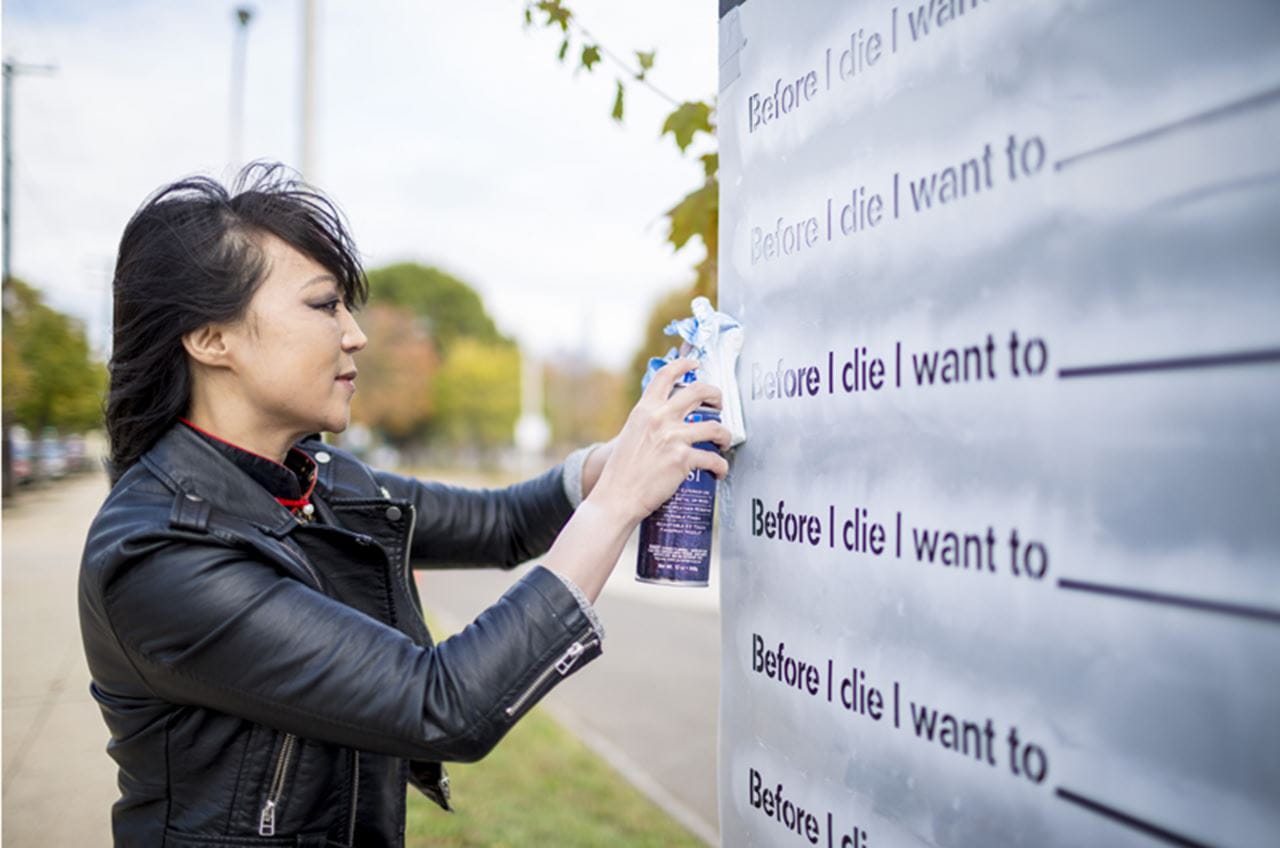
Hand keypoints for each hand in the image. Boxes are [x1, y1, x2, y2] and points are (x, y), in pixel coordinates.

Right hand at [588, 358, 732, 526]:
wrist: (617, 496)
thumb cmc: (622, 472)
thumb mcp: (631, 435)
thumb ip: (649, 424)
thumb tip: (668, 421)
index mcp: (644, 410)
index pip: (665, 375)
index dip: (683, 364)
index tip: (695, 364)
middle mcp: (660, 418)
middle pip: (699, 391)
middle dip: (716, 395)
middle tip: (719, 403)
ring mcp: (673, 438)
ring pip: (715, 426)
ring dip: (726, 434)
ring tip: (724, 442)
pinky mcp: (683, 459)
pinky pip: (713, 459)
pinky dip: (721, 467)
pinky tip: (719, 471)